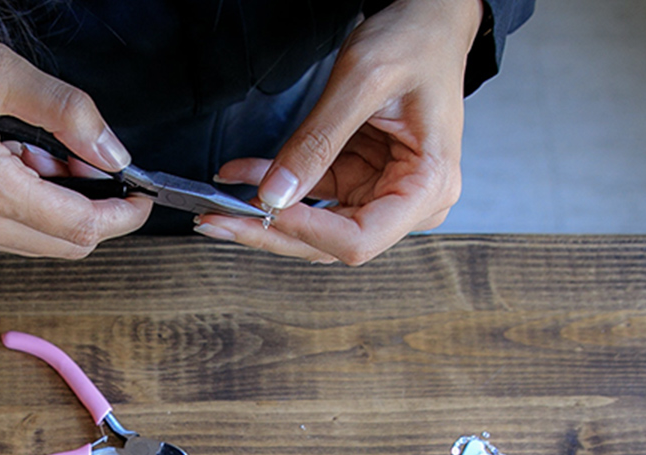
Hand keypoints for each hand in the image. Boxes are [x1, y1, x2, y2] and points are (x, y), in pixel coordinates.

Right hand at [0, 20, 150, 257]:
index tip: (145, 194)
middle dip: (98, 212)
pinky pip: (14, 233)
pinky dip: (37, 207)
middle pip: (66, 246)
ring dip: (64, 207)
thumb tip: (113, 153)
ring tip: (49, 153)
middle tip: (98, 162)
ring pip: (42, 243)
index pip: (78, 226)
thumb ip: (66, 112)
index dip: (123, 214)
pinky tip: (24, 163)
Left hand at [196, 0, 483, 264]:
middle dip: (272, 232)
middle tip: (217, 221)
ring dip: (264, 214)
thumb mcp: (362, 82)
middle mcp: (411, 201)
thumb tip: (275, 193)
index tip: (261, 210)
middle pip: (332, 242)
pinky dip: (274, 185)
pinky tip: (240, 174)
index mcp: (428, 186)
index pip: (359, 238)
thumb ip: (317, 141)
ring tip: (216, 203)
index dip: (304, 230)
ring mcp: (383, 192)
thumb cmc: (416, 42)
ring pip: (315, 226)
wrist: (429, 22)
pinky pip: (311, 196)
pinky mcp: (361, 179)